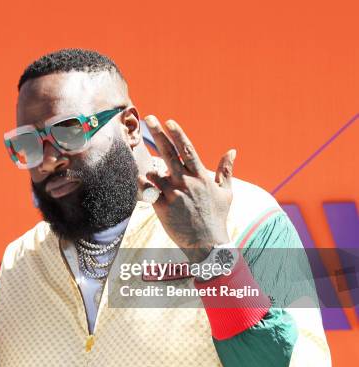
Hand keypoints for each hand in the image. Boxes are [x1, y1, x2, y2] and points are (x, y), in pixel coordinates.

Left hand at [139, 115, 235, 262]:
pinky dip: (142, 184)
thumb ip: (226, 170)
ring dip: (150, 167)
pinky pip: (148, 191)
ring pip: (155, 172)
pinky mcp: (163, 208)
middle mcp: (186, 182)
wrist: (207, 244)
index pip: (188, 150)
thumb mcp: (226, 192)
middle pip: (169, 153)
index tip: (169, 121)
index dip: (178, 134)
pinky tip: (137, 177)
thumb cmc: (217, 217)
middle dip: (158, 134)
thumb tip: (232, 150)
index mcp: (200, 176)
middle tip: (148, 118)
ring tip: (148, 166)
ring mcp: (173, 195)